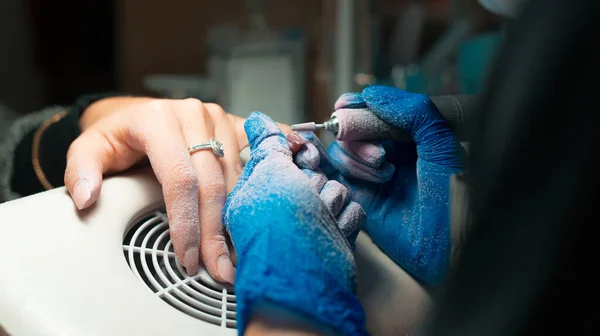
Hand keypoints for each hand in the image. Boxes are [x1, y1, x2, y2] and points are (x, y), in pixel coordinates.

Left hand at [65, 97, 252, 282]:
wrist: (138, 112)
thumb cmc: (117, 136)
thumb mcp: (89, 148)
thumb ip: (81, 170)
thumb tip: (85, 198)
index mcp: (158, 120)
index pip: (180, 179)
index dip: (187, 222)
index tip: (188, 258)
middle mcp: (193, 114)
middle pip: (212, 182)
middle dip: (215, 231)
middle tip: (219, 269)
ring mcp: (217, 118)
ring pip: (235, 176)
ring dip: (237, 217)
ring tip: (235, 253)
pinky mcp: (233, 124)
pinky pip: (254, 155)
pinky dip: (259, 182)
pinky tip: (269, 205)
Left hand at [223, 112, 366, 335]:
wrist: (309, 278)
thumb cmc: (281, 228)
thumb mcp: (268, 172)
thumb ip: (266, 142)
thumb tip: (258, 119)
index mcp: (256, 191)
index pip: (282, 155)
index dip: (294, 154)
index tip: (298, 156)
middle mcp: (282, 207)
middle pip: (312, 171)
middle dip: (313, 182)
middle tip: (305, 198)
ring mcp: (309, 221)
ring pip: (335, 188)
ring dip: (330, 203)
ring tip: (318, 222)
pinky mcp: (333, 234)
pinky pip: (351, 210)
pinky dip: (344, 221)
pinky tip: (332, 233)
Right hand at [301, 85, 465, 285]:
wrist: (451, 247)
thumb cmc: (453, 194)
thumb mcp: (441, 144)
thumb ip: (412, 112)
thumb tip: (371, 94)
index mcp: (409, 134)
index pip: (373, 109)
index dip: (356, 105)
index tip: (345, 105)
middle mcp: (387, 151)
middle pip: (351, 128)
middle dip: (358, 134)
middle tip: (380, 154)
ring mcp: (371, 175)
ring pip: (341, 152)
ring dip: (357, 158)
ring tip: (384, 173)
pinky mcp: (359, 198)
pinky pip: (336, 178)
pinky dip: (337, 172)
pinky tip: (357, 176)